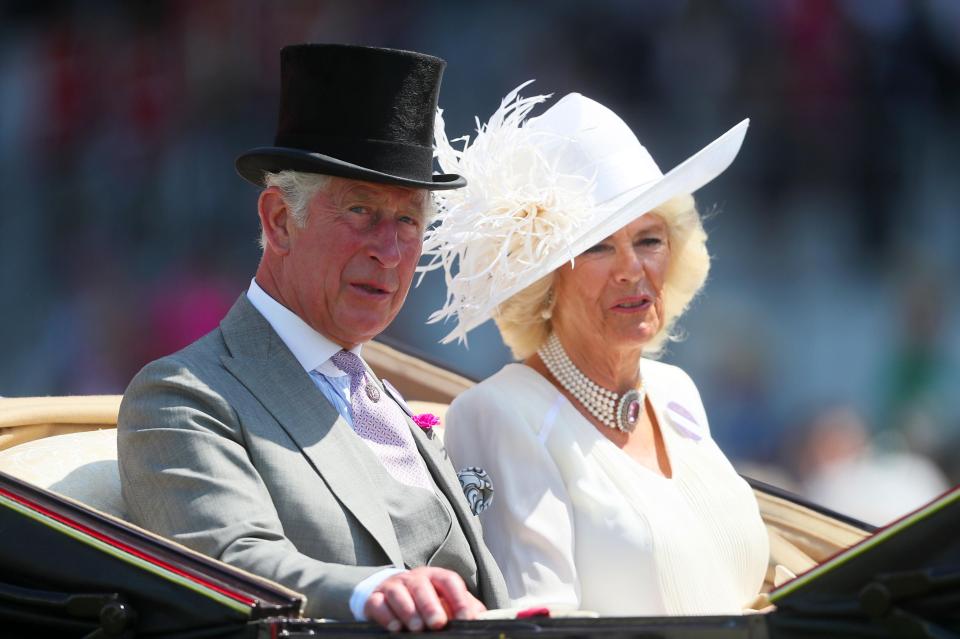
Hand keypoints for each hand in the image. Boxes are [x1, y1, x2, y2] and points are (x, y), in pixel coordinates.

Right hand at [364, 567, 485, 631]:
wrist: (388, 596)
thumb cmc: (425, 601)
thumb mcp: (445, 601)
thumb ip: (464, 608)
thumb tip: (482, 619)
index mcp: (435, 577)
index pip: (449, 581)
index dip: (458, 598)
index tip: (466, 618)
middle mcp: (413, 578)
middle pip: (422, 586)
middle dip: (430, 605)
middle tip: (438, 623)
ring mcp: (392, 587)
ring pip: (399, 593)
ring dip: (408, 611)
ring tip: (417, 628)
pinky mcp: (374, 598)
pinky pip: (378, 603)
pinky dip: (386, 616)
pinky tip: (395, 628)